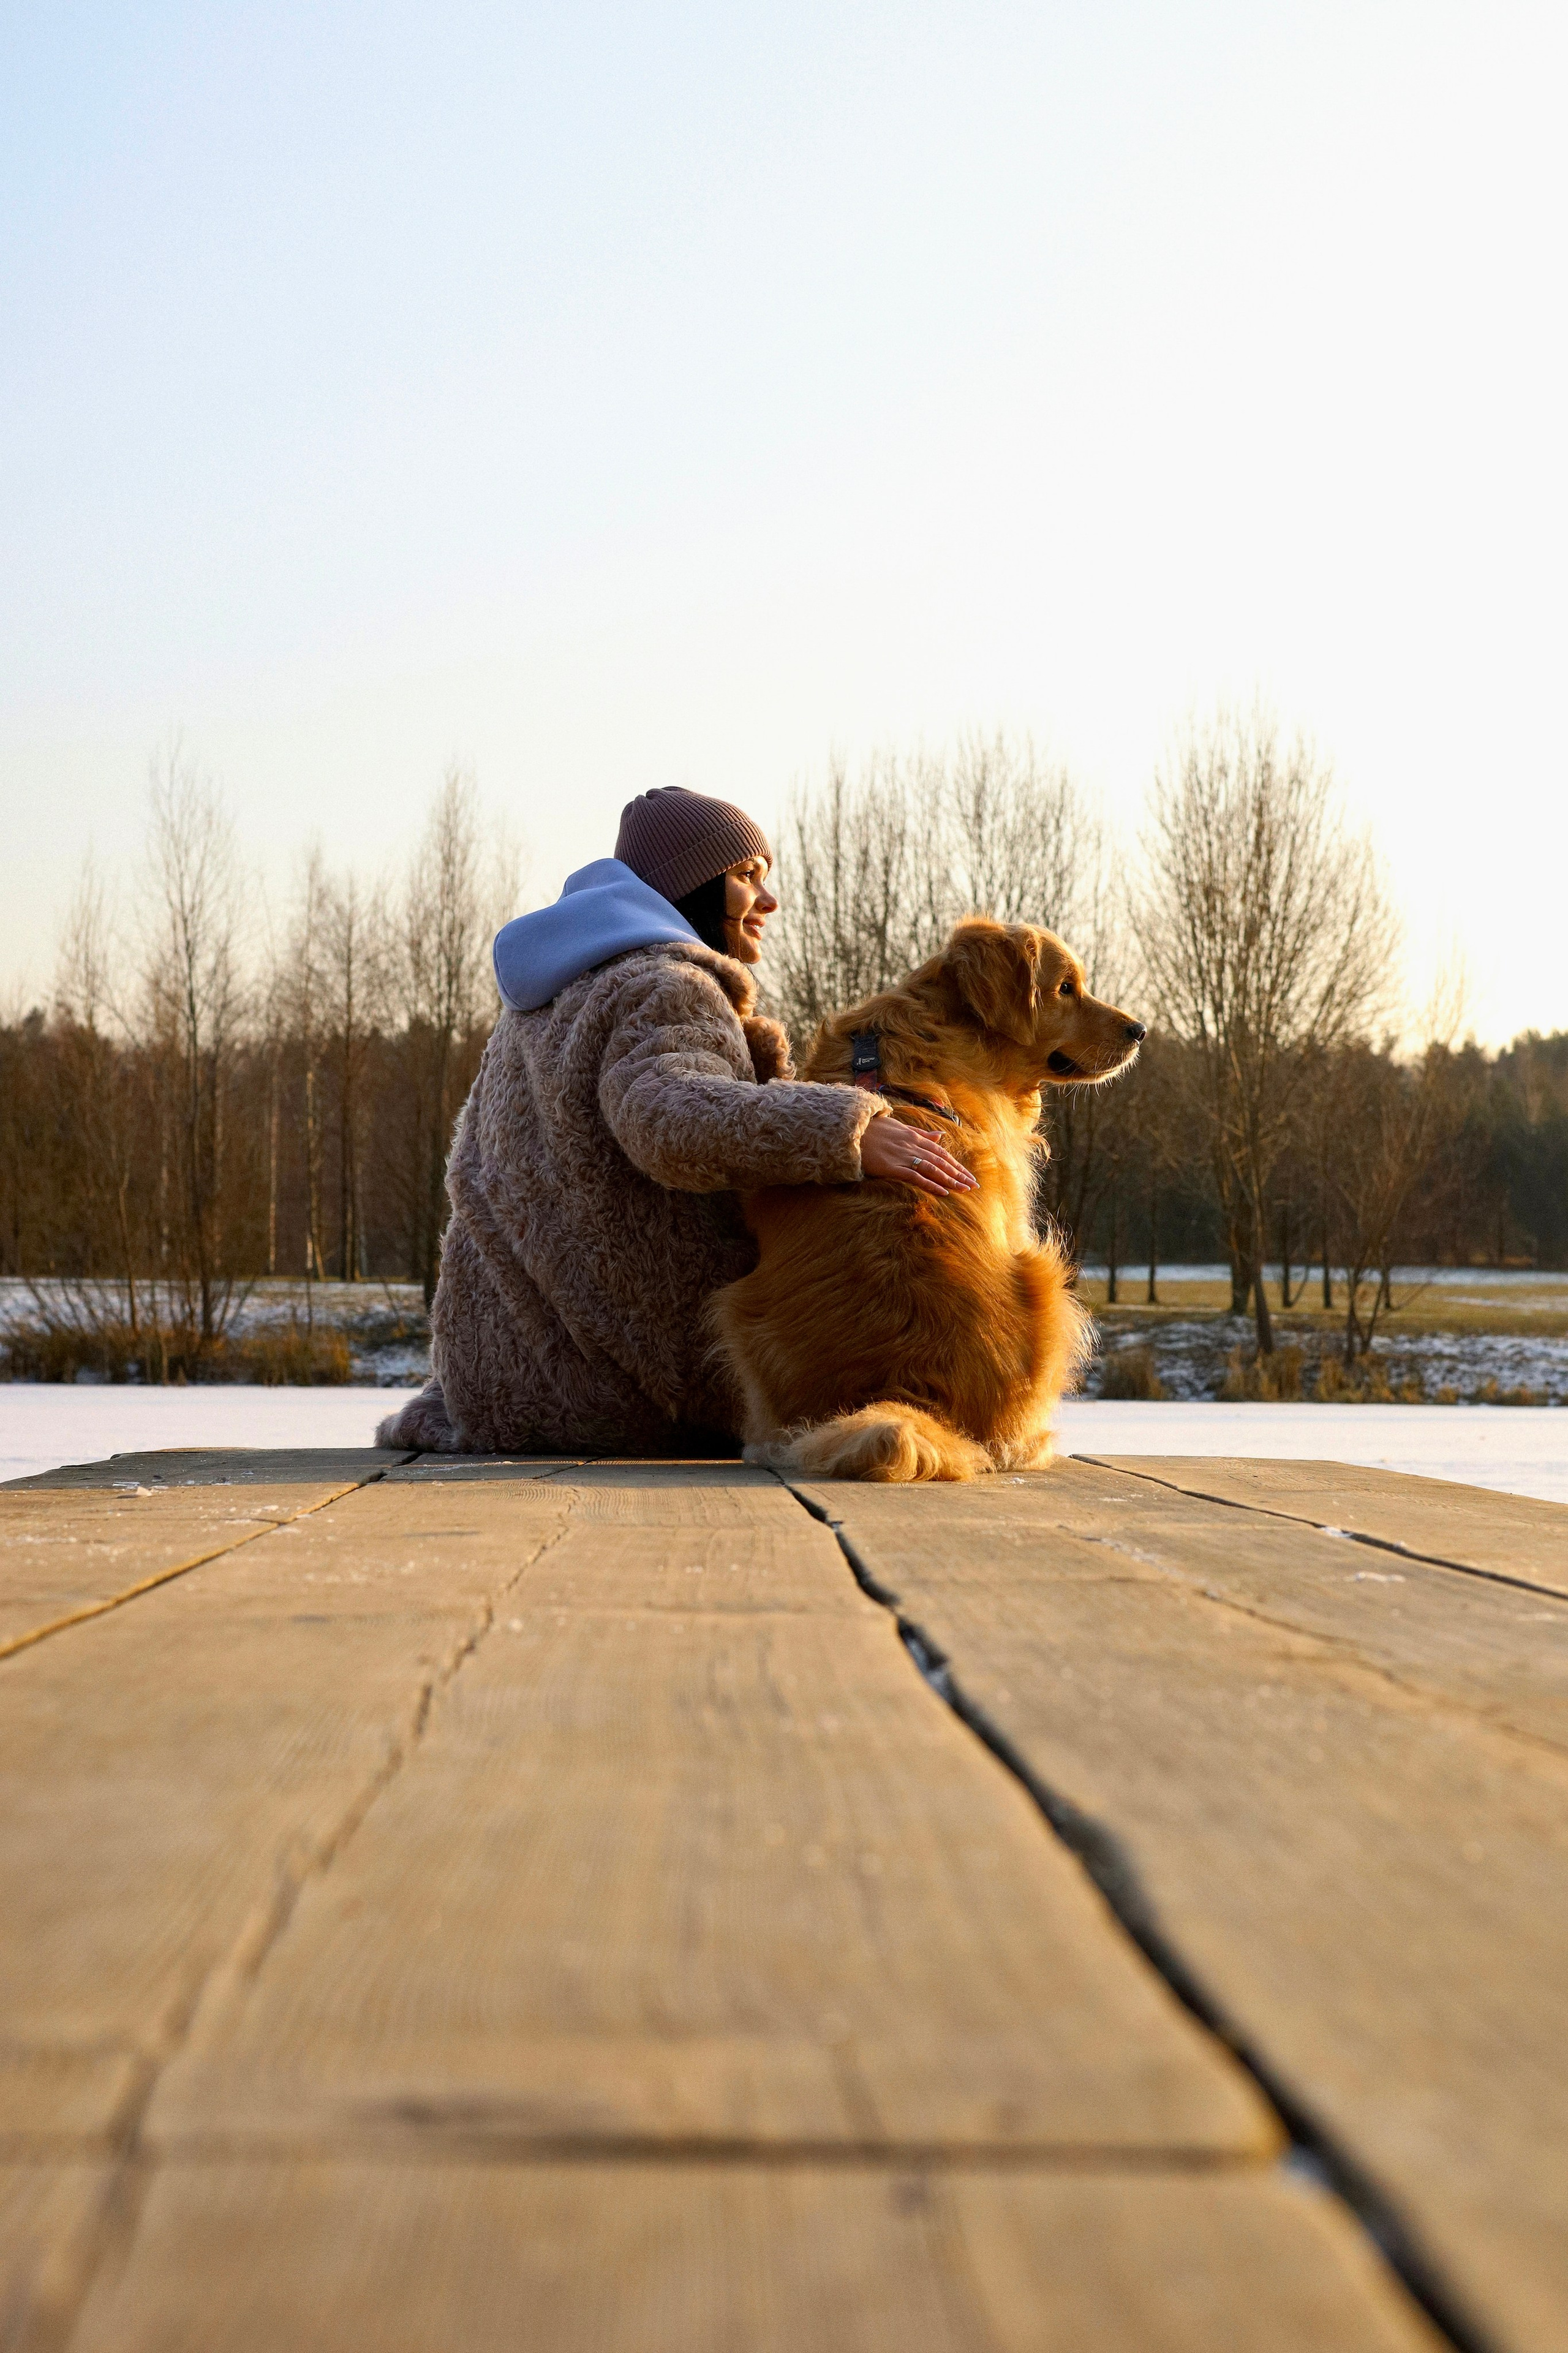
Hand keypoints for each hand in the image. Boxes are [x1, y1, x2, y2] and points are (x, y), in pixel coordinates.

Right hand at [859, 1113, 978, 1195]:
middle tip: (974, 1185)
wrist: (849, 1131)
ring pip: (933, 1169)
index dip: (956, 1164)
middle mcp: (912, 1145)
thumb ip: (920, 1133)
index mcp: (914, 1136)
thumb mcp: (898, 1127)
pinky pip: (916, 1176)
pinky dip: (931, 1184)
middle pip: (941, 1161)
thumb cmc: (871, 1130)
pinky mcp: (891, 1167)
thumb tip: (939, 1136)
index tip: (968, 1174)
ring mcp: (902, 1156)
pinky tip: (943, 1192)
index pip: (941, 1152)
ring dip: (950, 1180)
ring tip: (964, 1190)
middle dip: (959, 1173)